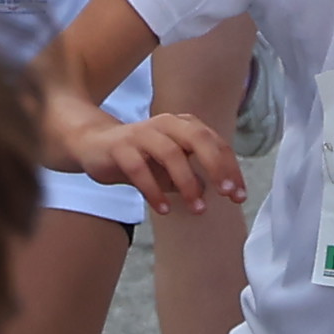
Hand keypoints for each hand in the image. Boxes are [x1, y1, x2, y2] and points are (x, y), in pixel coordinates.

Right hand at [73, 113, 242, 215]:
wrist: (94, 145)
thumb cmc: (140, 156)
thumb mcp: (172, 165)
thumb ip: (196, 174)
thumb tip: (224, 192)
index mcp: (183, 125)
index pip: (215, 143)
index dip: (231, 168)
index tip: (240, 195)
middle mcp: (165, 124)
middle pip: (198, 139)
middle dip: (216, 167)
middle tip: (227, 194)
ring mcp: (141, 134)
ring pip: (170, 154)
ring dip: (187, 183)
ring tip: (197, 209)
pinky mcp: (119, 148)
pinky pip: (139, 169)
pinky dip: (153, 190)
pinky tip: (163, 209)